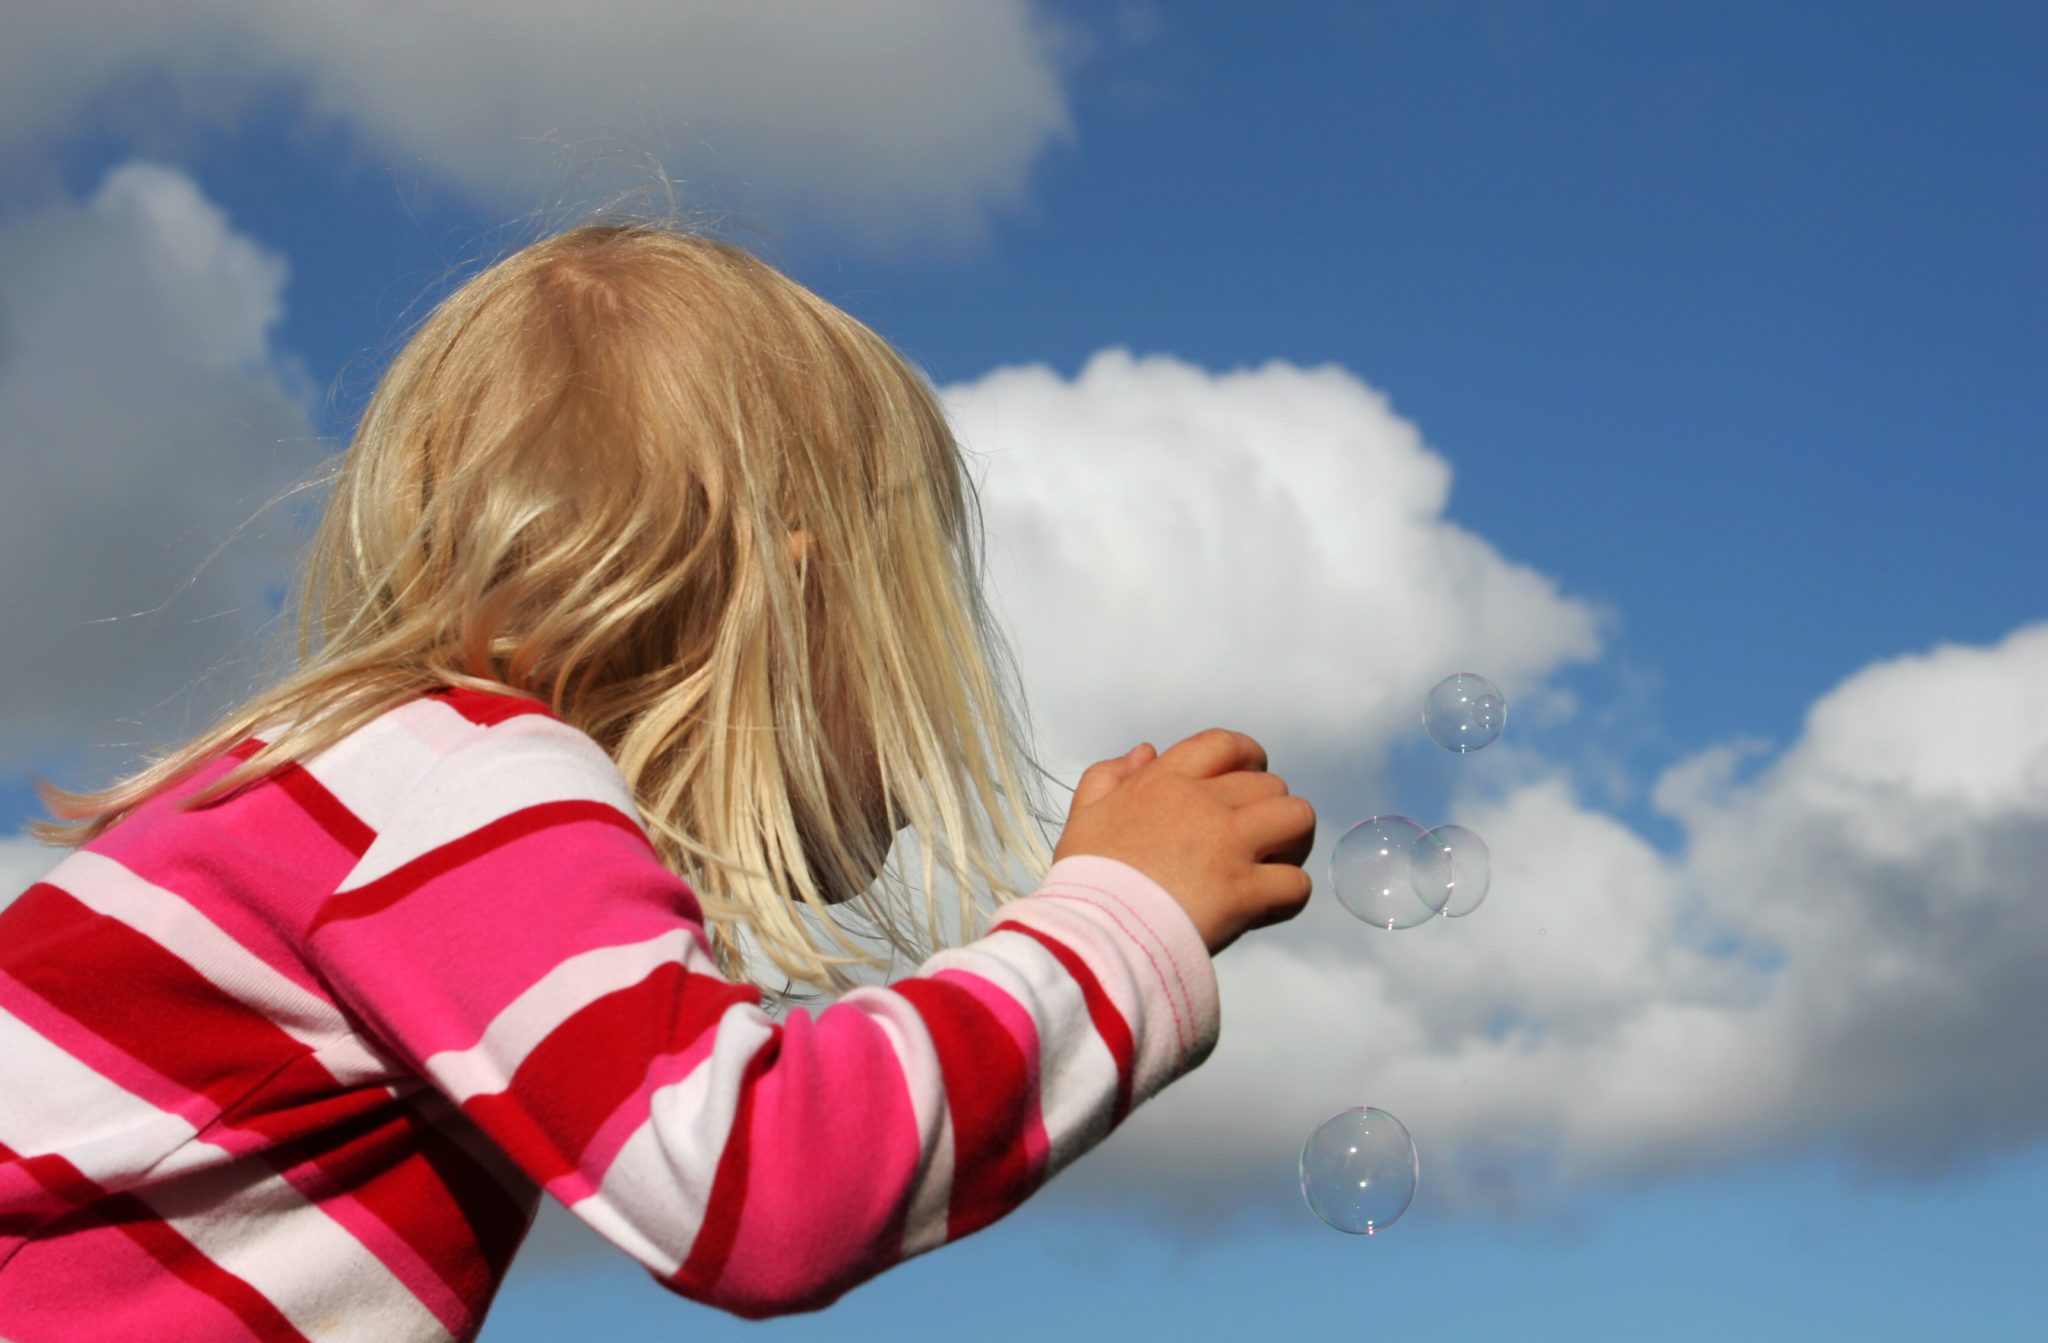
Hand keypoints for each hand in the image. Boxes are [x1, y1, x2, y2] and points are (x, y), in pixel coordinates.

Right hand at [1052, 728, 1315, 955]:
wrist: (1091, 932)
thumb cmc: (1083, 881)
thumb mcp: (1083, 816)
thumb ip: (1108, 776)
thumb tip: (1146, 752)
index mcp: (1165, 782)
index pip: (1225, 744)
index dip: (1247, 757)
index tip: (1247, 778)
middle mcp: (1204, 804)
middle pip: (1270, 785)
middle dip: (1270, 810)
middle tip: (1257, 841)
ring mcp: (1230, 846)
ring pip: (1298, 818)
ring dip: (1293, 842)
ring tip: (1274, 866)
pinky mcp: (1245, 892)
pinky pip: (1297, 883)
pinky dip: (1289, 895)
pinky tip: (1266, 906)